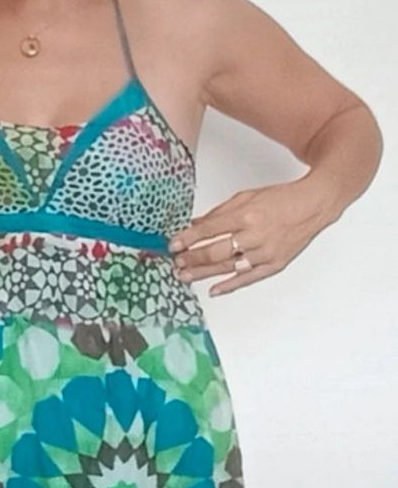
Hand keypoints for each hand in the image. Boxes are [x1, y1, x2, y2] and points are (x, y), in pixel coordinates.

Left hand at [169, 180, 324, 295]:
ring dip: (203, 273)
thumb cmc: (281, 200)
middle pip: (215, 252)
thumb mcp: (246, 197)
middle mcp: (254, 235)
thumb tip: (195, 225)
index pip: (208, 230)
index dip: (188, 239)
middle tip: (177, 263)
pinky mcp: (274, 265)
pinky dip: (229, 286)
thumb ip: (219, 213)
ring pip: (227, 267)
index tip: (173, 245)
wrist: (313, 206)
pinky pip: (247, 278)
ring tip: (185, 276)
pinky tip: (214, 290)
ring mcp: (264, 253)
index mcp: (246, 215)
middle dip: (192, 258)